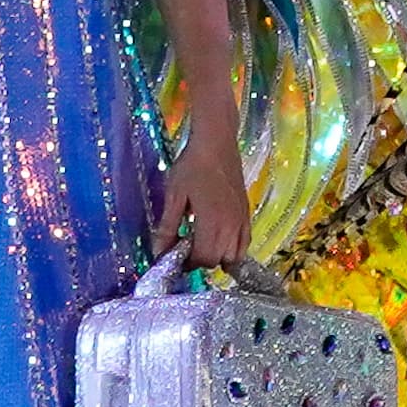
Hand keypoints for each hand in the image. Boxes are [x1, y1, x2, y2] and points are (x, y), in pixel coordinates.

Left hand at [157, 132, 252, 270]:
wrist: (216, 143)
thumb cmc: (191, 166)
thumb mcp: (174, 196)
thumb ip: (168, 227)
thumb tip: (159, 252)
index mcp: (212, 222)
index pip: (203, 259)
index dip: (187, 263)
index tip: (175, 255)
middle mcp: (231, 225)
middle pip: (218, 260)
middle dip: (201, 261)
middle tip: (185, 248)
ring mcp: (242, 220)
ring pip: (235, 256)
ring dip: (218, 257)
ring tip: (202, 245)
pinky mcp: (247, 213)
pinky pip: (245, 243)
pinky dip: (234, 250)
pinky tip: (220, 242)